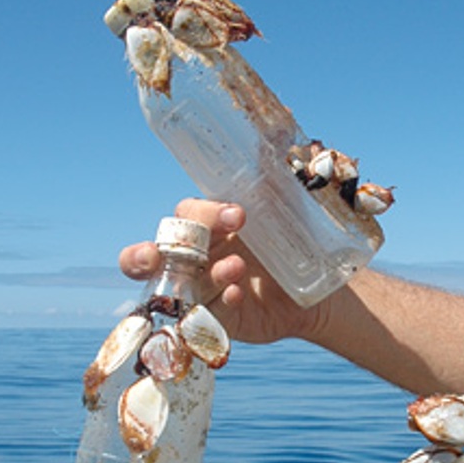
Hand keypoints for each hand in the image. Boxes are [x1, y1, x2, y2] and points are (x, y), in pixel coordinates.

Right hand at [118, 198, 322, 343]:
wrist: (318, 291)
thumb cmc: (293, 243)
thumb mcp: (285, 208)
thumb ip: (269, 179)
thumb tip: (273, 141)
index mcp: (205, 226)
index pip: (186, 215)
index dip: (202, 214)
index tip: (237, 214)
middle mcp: (193, 258)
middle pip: (154, 255)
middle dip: (145, 254)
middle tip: (158, 254)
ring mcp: (200, 291)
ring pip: (181, 287)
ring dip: (204, 275)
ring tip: (237, 268)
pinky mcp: (215, 320)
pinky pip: (205, 316)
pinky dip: (220, 303)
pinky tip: (238, 295)